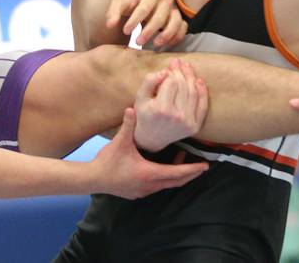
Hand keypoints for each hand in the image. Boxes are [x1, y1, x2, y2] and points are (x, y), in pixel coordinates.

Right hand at [92, 107, 207, 198]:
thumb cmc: (107, 162)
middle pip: (176, 181)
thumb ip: (128, 125)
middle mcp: (150, 185)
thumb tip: (132, 107)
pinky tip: (161, 167)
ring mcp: (144, 191)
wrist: (92, 179)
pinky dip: (165, 177)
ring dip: (176, 173)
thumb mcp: (120, 142)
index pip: (177, 173)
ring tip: (182, 158)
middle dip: (189, 173)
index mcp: (150, 173)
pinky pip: (157, 185)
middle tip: (202, 166)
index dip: (192, 169)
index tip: (205, 166)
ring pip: (167, 184)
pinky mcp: (137, 192)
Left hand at [106, 0, 187, 46]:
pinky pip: (183, 28)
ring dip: (166, 35)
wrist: (142, 2)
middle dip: (149, 31)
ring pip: (176, 21)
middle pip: (160, 16)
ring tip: (155, 44)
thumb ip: (113, 12)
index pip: (144, 8)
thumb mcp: (119, 3)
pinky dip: (177, 36)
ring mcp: (175, 8)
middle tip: (137, 42)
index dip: (134, 21)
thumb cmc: (130, 2)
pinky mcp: (180, 18)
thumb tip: (110, 24)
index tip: (125, 31)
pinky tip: (167, 44)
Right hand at [134, 59, 208, 151]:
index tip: (168, 67)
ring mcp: (187, 122)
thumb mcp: (140, 97)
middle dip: (181, 71)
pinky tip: (199, 81)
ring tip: (187, 67)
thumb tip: (164, 72)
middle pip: (183, 86)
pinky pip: (202, 106)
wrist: (151, 139)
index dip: (170, 72)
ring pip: (193, 93)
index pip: (171, 82)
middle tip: (177, 63)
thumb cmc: (143, 115)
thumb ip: (149, 82)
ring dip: (192, 77)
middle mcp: (176, 116)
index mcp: (161, 109)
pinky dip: (203, 92)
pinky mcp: (195, 127)